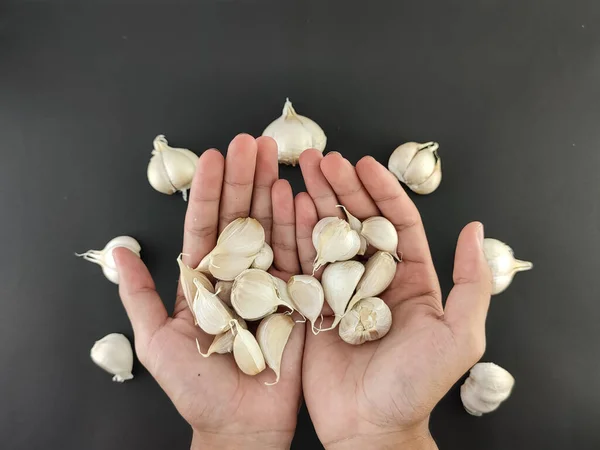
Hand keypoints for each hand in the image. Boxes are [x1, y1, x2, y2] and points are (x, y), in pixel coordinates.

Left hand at [113, 135, 304, 449]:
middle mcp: (237, 274)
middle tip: (252, 141)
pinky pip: (298, 257)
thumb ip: (139, 295)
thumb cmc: (196, 388)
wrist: (241, 424)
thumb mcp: (156, 340)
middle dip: (245, 179)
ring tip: (275, 156)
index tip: (215, 157)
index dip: (210, 191)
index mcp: (204, 279)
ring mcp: (269, 282)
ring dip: (272, 192)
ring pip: (270, 228)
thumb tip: (118, 252)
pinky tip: (298, 198)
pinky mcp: (297, 297)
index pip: (206, 225)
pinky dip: (299, 227)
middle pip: (241, 218)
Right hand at [296, 150, 491, 448]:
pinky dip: (294, 233)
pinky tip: (285, 207)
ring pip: (328, 235)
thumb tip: (476, 228)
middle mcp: (375, 278)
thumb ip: (471, 282)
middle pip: (358, 221)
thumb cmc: (415, 385)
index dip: (381, 190)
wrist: (369, 425)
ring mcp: (341, 289)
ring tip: (301, 170)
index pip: (397, 222)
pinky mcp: (312, 303)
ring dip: (315, 201)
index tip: (363, 164)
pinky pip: (303, 262)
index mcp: (411, 279)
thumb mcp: (458, 335)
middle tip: (323, 159)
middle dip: (341, 187)